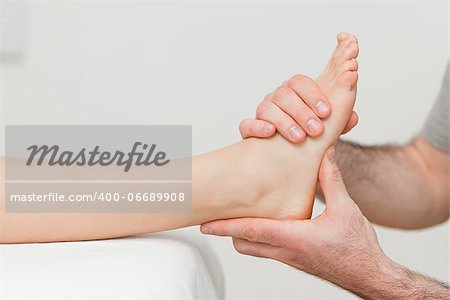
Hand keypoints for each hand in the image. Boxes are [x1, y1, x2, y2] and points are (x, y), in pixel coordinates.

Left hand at [201, 147, 386, 288]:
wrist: (370, 276)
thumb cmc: (358, 247)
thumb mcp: (346, 208)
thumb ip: (332, 180)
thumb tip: (323, 154)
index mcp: (294, 238)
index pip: (250, 231)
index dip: (225, 225)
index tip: (204, 223)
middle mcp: (286, 251)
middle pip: (244, 244)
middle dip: (227, 231)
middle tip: (213, 219)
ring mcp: (289, 258)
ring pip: (254, 249)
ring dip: (242, 235)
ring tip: (234, 219)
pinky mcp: (295, 260)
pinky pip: (268, 250)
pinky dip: (258, 238)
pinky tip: (263, 225)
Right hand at [239, 75, 358, 142]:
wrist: (291, 158)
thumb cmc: (311, 138)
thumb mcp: (330, 130)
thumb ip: (341, 122)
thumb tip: (353, 118)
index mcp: (295, 93)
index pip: (300, 82)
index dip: (313, 95)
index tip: (326, 112)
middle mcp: (276, 99)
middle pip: (284, 94)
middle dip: (302, 112)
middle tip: (317, 130)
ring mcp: (261, 113)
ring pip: (266, 108)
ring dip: (284, 122)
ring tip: (299, 138)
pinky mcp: (249, 130)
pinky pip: (247, 124)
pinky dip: (257, 127)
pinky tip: (270, 134)